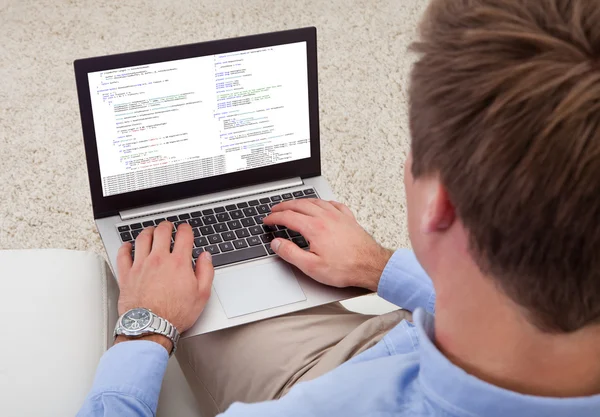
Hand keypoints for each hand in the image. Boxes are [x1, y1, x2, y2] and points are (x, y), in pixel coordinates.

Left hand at [116, 221, 213, 332]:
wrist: (151, 327)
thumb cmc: (175, 314)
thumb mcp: (201, 295)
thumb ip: (206, 272)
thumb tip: (206, 257)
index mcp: (179, 263)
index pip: (183, 235)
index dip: (186, 229)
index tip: (185, 229)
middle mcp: (159, 259)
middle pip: (162, 232)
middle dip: (166, 226)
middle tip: (168, 226)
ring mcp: (141, 265)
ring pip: (143, 238)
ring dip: (148, 231)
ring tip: (151, 231)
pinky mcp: (127, 274)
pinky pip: (123, 254)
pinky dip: (125, 247)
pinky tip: (128, 245)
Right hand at [263, 199, 392, 290]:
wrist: (371, 265)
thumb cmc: (345, 268)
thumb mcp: (311, 267)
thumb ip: (290, 253)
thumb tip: (276, 244)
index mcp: (314, 227)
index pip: (288, 216)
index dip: (274, 218)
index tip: (267, 220)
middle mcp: (325, 217)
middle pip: (299, 204)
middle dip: (284, 206)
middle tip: (274, 210)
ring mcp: (338, 216)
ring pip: (315, 201)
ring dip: (300, 201)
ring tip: (293, 205)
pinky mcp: (348, 218)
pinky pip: (333, 204)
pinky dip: (322, 202)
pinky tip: (321, 205)